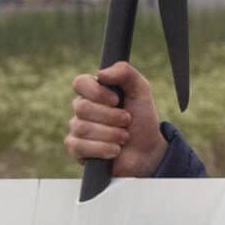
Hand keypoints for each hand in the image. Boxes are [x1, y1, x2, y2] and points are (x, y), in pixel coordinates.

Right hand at [65, 61, 165, 176]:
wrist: (147, 151)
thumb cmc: (142, 120)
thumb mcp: (141, 91)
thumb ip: (125, 73)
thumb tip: (101, 74)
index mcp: (94, 91)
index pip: (80, 83)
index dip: (97, 92)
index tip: (117, 100)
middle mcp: (82, 109)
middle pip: (82, 108)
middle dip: (111, 117)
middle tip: (127, 121)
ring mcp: (77, 129)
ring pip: (82, 128)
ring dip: (111, 134)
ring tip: (124, 137)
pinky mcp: (77, 150)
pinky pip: (79, 146)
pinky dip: (102, 149)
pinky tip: (115, 150)